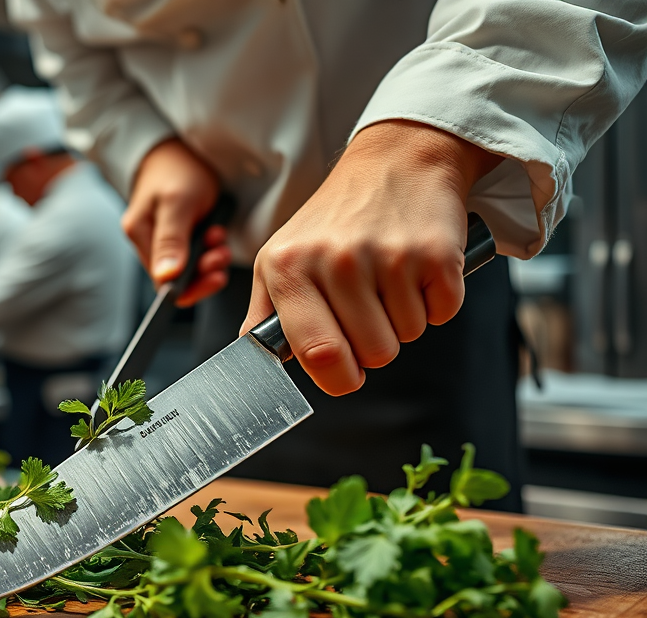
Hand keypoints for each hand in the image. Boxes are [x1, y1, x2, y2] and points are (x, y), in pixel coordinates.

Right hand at [122, 138, 231, 306]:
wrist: (180, 146)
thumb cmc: (177, 168)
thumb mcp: (178, 202)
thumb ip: (171, 240)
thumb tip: (165, 277)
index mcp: (140, 234)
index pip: (162, 282)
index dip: (190, 287)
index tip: (214, 275)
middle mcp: (148, 241)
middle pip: (177, 278)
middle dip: (204, 270)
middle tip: (220, 253)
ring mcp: (164, 239)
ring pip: (189, 267)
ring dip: (210, 258)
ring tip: (219, 238)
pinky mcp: (179, 235)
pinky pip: (195, 254)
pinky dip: (211, 248)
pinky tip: (217, 232)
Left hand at [241, 120, 500, 395]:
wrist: (396, 160)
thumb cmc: (333, 219)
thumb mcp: (280, 257)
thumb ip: (264, 313)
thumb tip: (253, 359)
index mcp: (289, 268)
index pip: (318, 354)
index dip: (338, 378)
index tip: (344, 374)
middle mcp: (336, 260)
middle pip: (372, 354)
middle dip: (374, 346)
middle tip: (368, 309)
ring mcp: (388, 256)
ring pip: (406, 336)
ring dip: (402, 320)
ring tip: (388, 279)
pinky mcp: (436, 253)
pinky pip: (441, 314)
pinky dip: (434, 302)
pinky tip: (416, 269)